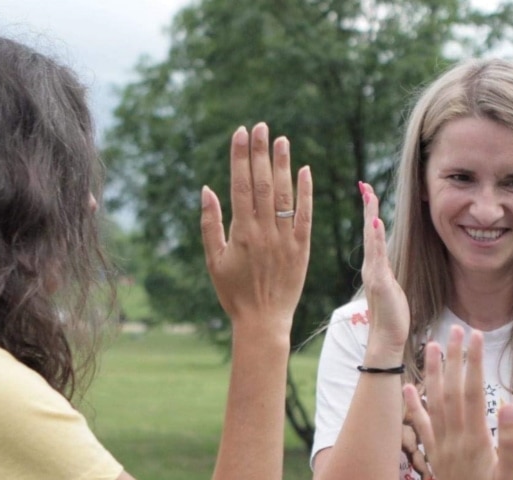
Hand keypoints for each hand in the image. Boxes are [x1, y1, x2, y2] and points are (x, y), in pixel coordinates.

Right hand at [200, 123, 311, 332]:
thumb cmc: (233, 292)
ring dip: (283, 165)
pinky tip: (305, 170)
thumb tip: (206, 189)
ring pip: (285, 195)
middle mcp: (265, 232)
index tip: (240, 133)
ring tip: (281, 140)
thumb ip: (211, 224)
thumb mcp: (214, 260)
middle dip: (260, 153)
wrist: (263, 321)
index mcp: (241, 233)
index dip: (240, 158)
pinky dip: (305, 192)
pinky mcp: (303, 248)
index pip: (241, 186)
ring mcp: (286, 239)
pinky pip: (305, 215)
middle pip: (263, 184)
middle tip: (261, 126)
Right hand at [358, 181, 408, 357]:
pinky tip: (375, 223)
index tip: (368, 192)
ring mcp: (374, 273)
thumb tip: (388, 263)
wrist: (387, 338)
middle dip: (367, 206)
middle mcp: (371, 266)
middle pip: (368, 230)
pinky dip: (374, 238)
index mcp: (375, 266)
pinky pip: (377, 256)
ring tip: (369, 194)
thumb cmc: (393, 315)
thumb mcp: (393, 287)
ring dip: (370, 215)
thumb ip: (388, 272)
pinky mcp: (379, 282)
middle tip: (364, 184)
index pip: (372, 234)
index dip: (370, 212)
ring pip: (371, 239)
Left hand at [403, 327, 512, 479]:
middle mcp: (453, 442)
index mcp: (473, 442)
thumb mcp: (512, 478)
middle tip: (455, 328)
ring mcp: (442, 450)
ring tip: (432, 346)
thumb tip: (507, 403)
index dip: (473, 362)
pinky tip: (408, 388)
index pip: (471, 393)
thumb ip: (509, 441)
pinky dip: (414, 406)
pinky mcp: (436, 459)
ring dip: (433, 374)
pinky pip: (422, 428)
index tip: (474, 335)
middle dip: (454, 359)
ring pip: (435, 404)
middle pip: (451, 392)